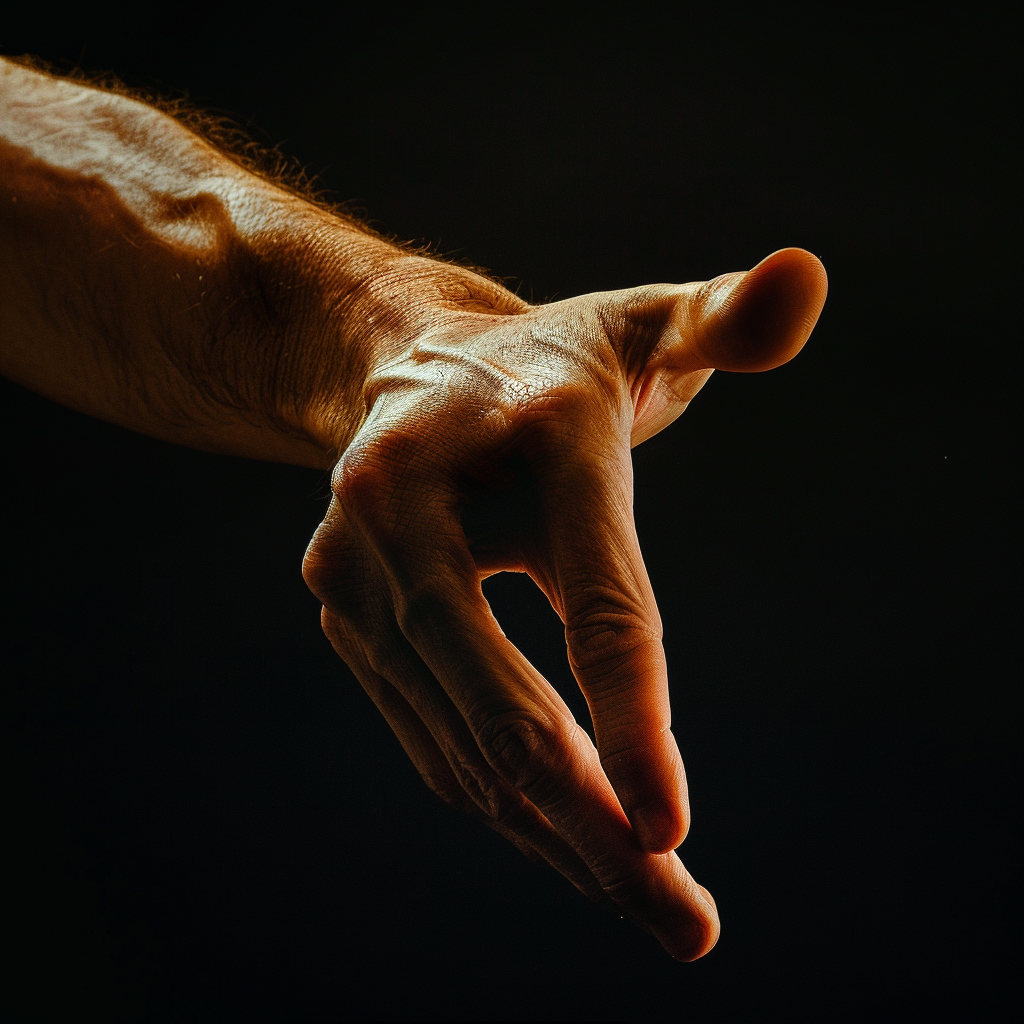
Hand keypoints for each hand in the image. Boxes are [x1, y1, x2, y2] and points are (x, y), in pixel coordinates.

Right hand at [302, 247, 826, 959]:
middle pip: (497, 702)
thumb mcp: (646, 324)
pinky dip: (497, 800)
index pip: (587, 593)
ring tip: (644, 903)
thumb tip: (808, 275)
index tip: (671, 827)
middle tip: (681, 921)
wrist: (408, 371)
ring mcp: (355, 576)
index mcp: (499, 435)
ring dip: (550, 834)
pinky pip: (428, 737)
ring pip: (456, 742)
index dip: (630, 711)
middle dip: (590, 823)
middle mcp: (400, 513)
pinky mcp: (345, 620)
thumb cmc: (553, 363)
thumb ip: (729, 318)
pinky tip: (565, 841)